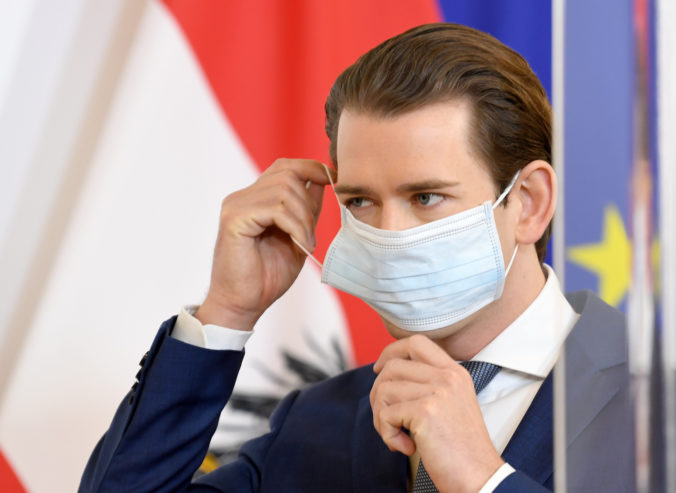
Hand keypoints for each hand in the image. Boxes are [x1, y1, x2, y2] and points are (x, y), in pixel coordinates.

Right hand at [195, 158, 333, 330]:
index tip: (335, 179)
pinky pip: (275, 208)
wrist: (243, 305)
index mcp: (255, 199)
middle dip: (309, 202)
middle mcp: (242, 197)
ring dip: (304, 218)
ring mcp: (236, 205)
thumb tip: (324, 181)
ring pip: (284, 190)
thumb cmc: (267, 276)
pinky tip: (298, 244)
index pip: (285, 167)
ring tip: (305, 243)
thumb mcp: (297, 236)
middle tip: (310, 234)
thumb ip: (306, 210)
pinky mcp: (234, 219)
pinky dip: (295, 226)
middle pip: (287, 174)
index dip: (312, 168)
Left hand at [370, 335, 503, 492]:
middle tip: (387, 418)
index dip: (391, 352)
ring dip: (381, 417)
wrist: (480, 478)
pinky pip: (385, 414)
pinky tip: (405, 447)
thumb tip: (386, 374)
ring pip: (384, 389)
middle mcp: (447, 377)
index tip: (379, 369)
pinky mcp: (425, 411)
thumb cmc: (461, 449)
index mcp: (455, 372)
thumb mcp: (451, 404)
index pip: (416, 342)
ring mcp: (438, 392)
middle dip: (378, 393)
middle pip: (392, 365)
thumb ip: (428, 385)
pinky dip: (387, 434)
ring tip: (396, 435)